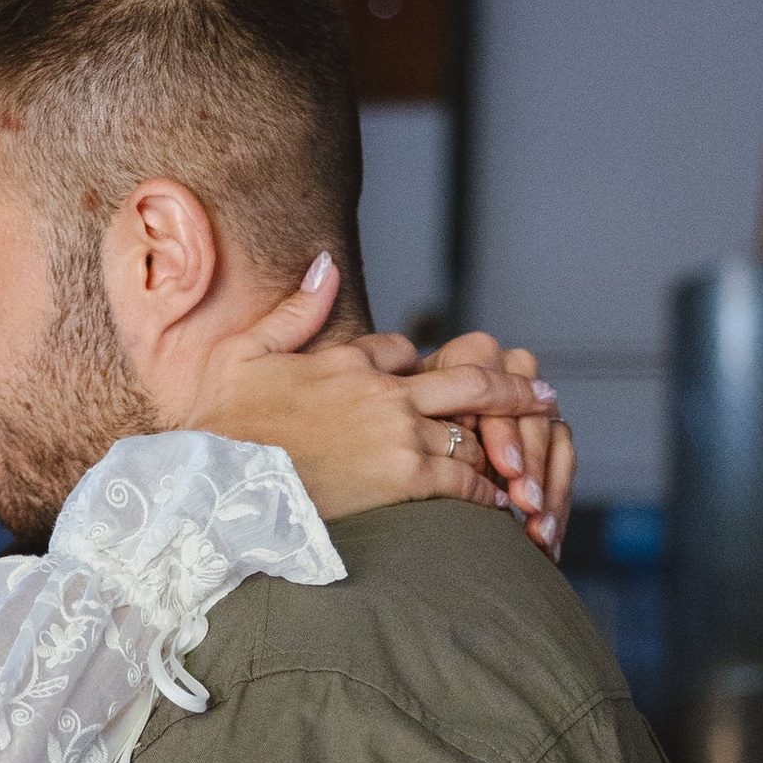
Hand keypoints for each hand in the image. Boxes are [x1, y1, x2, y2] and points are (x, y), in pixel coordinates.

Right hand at [179, 259, 566, 536]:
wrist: (216, 487)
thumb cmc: (219, 425)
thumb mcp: (245, 352)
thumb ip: (295, 310)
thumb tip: (327, 261)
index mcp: (349, 360)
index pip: (402, 352)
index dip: (413, 368)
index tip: (427, 383)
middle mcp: (384, 391)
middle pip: (469, 380)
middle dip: (511, 388)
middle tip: (545, 392)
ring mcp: (397, 433)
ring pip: (472, 429)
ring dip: (503, 443)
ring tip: (531, 458)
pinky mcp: (403, 476)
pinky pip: (464, 475)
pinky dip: (488, 487)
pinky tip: (502, 500)